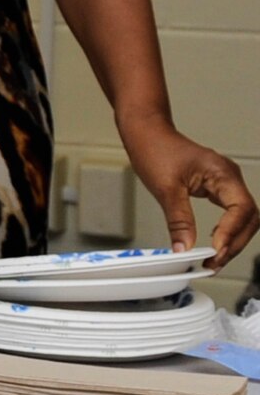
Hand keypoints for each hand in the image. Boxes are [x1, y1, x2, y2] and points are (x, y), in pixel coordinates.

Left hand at [120, 120, 257, 266]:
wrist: (146, 132)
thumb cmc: (155, 149)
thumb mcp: (165, 189)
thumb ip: (179, 220)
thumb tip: (184, 249)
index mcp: (223, 173)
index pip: (242, 209)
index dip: (232, 232)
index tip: (215, 250)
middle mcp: (229, 177)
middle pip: (248, 218)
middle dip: (234, 242)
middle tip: (214, 263)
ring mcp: (224, 182)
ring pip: (242, 218)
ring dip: (231, 239)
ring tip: (214, 259)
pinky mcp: (216, 187)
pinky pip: (230, 212)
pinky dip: (225, 230)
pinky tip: (214, 242)